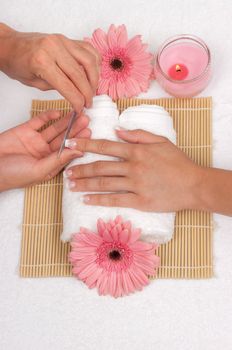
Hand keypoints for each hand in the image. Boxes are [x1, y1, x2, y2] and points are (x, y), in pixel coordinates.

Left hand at [0, 23, 100, 110]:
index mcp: (42, 63)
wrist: (11, 45)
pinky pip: (88, 49)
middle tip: (89, 103)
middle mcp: (54, 49)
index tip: (81, 109)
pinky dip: (94, 61)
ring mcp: (62, 41)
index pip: (68, 87)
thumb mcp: (34, 83)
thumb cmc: (18, 64)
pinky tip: (93, 73)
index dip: (78, 101)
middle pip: (80, 75)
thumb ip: (56, 88)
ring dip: (95, 78)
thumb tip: (76, 95)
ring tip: (92, 89)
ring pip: (89, 60)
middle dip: (88, 93)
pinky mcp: (66, 38)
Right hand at [0, 110, 89, 190]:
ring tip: (78, 114)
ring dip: (65, 122)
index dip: (79, 142)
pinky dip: (48, 116)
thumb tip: (79, 152)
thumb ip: (59, 160)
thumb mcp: (39, 170)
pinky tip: (58, 112)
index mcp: (50, 164)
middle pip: (64, 138)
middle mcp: (45, 152)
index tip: (89, 133)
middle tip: (86, 120)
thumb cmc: (13, 175)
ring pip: (54, 129)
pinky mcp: (26, 130)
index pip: (68, 151)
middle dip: (75, 130)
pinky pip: (39, 121)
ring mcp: (36, 140)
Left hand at [64, 129, 202, 211]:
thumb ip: (138, 134)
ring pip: (104, 184)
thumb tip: (116, 130)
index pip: (105, 146)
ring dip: (84, 184)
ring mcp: (135, 185)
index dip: (85, 145)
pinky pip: (114, 200)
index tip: (70, 144)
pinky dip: (98, 200)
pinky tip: (85, 199)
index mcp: (136, 151)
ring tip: (70, 184)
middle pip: (100, 167)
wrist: (193, 185)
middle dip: (80, 167)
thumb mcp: (160, 141)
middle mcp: (133, 167)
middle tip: (66, 170)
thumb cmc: (177, 162)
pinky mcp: (139, 201)